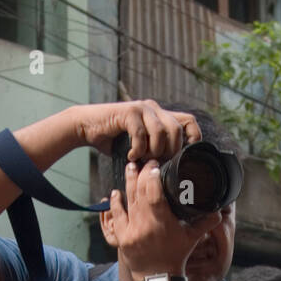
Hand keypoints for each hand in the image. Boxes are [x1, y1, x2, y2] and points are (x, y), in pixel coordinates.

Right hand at [74, 100, 201, 158]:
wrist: (87, 127)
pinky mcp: (128, 111)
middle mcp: (155, 109)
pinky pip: (141, 133)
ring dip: (154, 151)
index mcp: (161, 115)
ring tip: (143, 160)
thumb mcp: (141, 146)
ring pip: (161, 131)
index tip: (184, 158)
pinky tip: (130, 156)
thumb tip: (172, 172)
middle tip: (159, 163)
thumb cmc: (114, 141)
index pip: (189, 122)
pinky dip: (137, 149)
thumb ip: (156, 151)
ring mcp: (142, 108)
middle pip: (177, 128)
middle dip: (171, 151)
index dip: (193, 139)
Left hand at [108, 159, 221, 280]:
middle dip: (140, 174)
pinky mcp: (122, 237)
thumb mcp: (192, 238)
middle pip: (139, 192)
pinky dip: (115, 203)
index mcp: (162, 222)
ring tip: (130, 167)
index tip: (155, 165)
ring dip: (127, 182)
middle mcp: (145, 224)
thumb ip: (205, 222)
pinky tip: (115, 193)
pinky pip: (116, 216)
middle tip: (144, 162)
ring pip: (127, 200)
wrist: (159, 278)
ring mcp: (131, 231)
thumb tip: (219, 210)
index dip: (152, 175)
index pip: (153, 192)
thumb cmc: (176, 257)